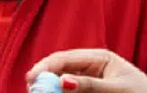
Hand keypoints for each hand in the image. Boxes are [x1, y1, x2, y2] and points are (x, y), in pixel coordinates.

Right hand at [26, 49, 146, 92]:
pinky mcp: (90, 91)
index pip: (66, 58)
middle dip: (44, 77)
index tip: (32, 78)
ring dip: (51, 87)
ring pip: (63, 82)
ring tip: (39, 91)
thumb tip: (63, 81)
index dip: (46, 66)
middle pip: (60, 69)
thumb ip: (91, 86)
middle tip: (30, 88)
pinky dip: (61, 92)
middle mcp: (91, 67)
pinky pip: (71, 90)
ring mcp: (89, 80)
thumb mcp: (116, 89)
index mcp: (99, 57)